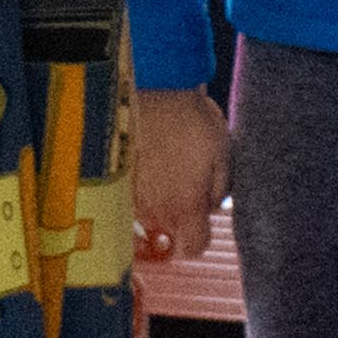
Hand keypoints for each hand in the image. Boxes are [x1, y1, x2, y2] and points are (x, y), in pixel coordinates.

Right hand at [130, 86, 226, 259]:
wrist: (150, 90)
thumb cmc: (189, 120)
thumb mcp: (222, 154)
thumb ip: (220, 191)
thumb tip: (210, 205)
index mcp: (184, 207)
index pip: (193, 247)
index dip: (200, 237)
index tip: (201, 221)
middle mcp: (153, 209)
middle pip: (168, 233)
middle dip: (179, 215)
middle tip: (185, 183)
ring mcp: (130, 196)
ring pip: (147, 215)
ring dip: (157, 200)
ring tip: (165, 166)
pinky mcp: (114, 179)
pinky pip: (129, 196)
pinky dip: (138, 186)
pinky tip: (147, 160)